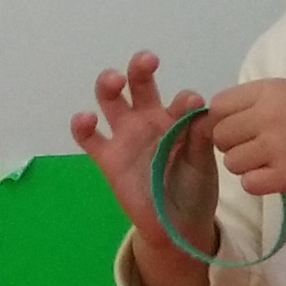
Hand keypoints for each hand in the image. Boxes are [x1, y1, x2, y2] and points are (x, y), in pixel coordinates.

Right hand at [73, 51, 214, 285]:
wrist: (177, 224)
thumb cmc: (194, 188)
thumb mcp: (203, 166)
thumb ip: (200, 141)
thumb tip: (203, 114)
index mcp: (177, 119)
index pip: (180, 100)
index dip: (186, 100)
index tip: (193, 104)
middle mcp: (150, 120)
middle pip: (140, 84)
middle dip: (140, 68)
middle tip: (147, 61)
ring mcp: (126, 136)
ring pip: (110, 100)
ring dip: (108, 83)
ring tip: (114, 80)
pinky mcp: (108, 157)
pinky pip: (89, 137)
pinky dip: (82, 125)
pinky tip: (85, 119)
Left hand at [207, 78, 285, 202]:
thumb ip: (265, 100)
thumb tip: (230, 115)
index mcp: (271, 90)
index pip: (219, 105)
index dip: (224, 120)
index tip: (239, 129)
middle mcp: (267, 115)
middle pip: (221, 136)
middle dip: (233, 145)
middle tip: (256, 150)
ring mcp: (274, 147)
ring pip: (231, 162)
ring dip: (246, 166)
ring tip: (271, 163)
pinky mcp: (284, 176)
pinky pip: (249, 183)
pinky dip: (259, 184)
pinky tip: (277, 178)